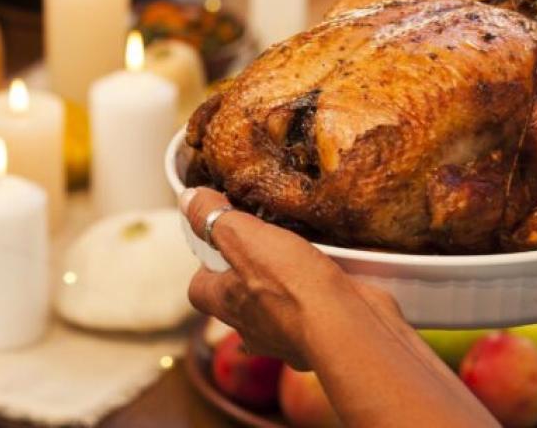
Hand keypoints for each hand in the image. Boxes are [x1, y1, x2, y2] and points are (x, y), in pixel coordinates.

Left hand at [181, 187, 497, 426]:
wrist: (347, 327)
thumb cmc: (292, 285)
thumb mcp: (245, 237)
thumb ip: (215, 217)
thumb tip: (188, 199)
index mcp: (228, 304)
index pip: (199, 289)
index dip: (205, 266)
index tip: (221, 242)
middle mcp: (252, 328)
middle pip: (238, 301)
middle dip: (249, 274)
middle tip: (268, 243)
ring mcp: (286, 338)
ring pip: (275, 311)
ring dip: (285, 287)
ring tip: (304, 254)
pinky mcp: (320, 337)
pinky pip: (311, 316)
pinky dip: (318, 297)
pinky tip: (333, 275)